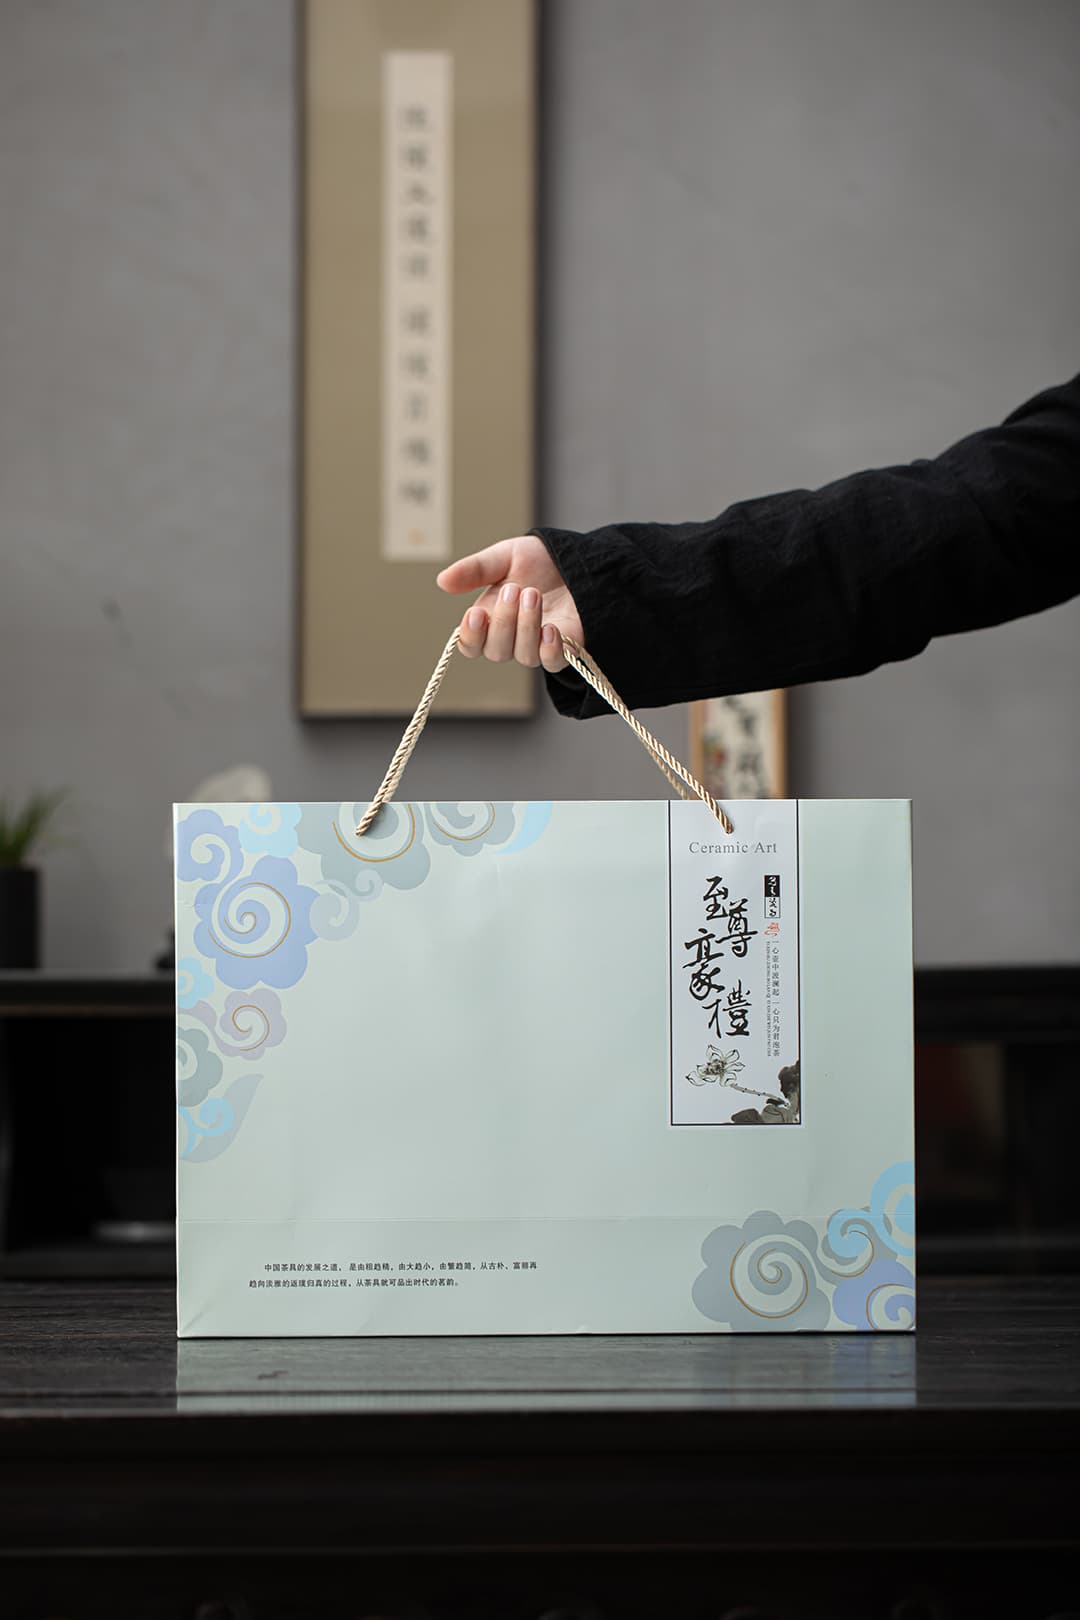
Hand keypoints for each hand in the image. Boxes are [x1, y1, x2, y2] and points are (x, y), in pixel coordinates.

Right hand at [436, 534, 582, 671]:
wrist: (575, 557)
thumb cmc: (537, 561)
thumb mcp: (503, 557)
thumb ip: (475, 570)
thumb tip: (442, 581)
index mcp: (490, 619)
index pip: (471, 644)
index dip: (470, 635)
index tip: (475, 613)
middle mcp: (511, 637)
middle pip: (496, 651)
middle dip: (503, 621)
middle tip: (514, 588)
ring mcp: (537, 644)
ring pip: (524, 655)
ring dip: (526, 627)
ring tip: (533, 594)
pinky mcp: (564, 647)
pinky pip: (553, 663)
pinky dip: (550, 650)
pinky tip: (550, 628)